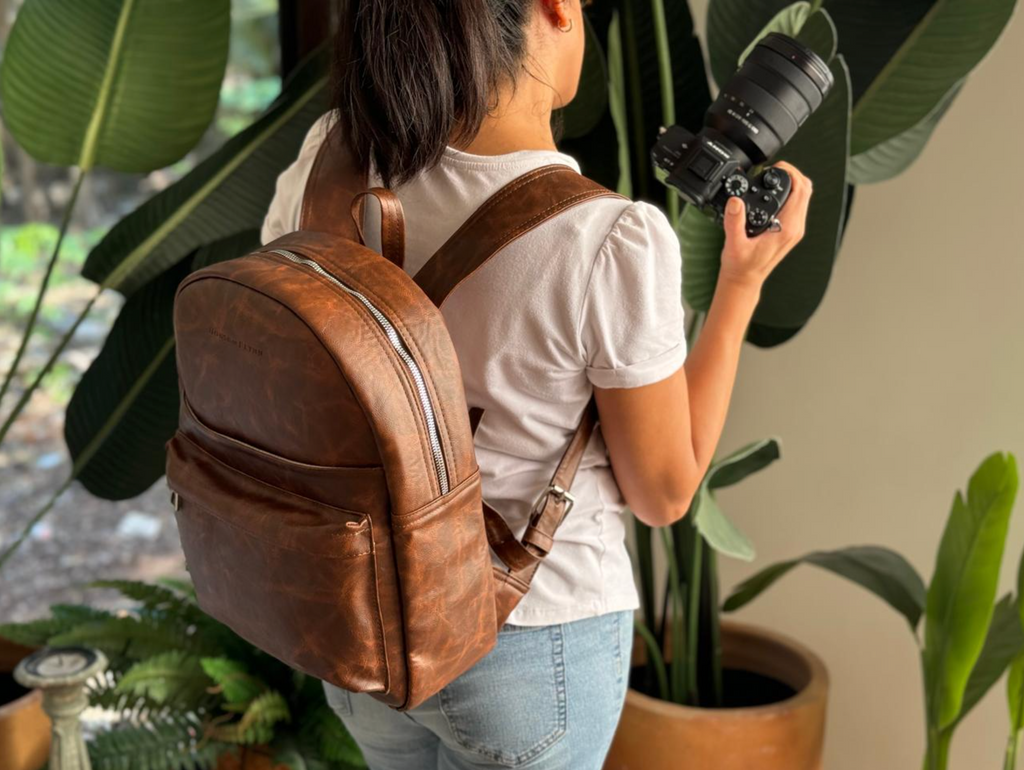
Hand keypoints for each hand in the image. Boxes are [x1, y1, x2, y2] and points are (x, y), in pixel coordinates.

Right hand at [717, 161, 812, 290]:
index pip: (801, 191)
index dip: (791, 173)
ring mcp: (794, 229)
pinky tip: (773, 192)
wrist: (744, 280)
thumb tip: (735, 201)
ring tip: (772, 177)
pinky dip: (789, 193)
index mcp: (786, 229)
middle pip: (806, 190)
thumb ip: (734, 222)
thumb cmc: (741, 266)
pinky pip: (797, 204)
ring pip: (803, 196)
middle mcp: (795, 228)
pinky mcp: (790, 230)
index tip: (774, 167)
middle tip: (773, 170)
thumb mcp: (734, 244)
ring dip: (792, 182)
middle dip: (792, 174)